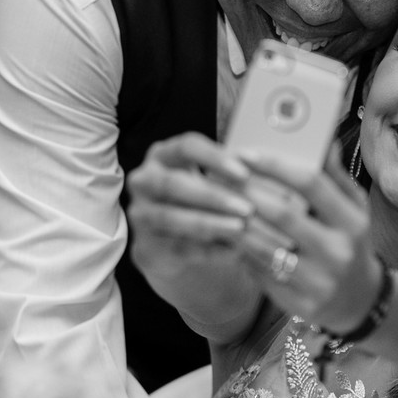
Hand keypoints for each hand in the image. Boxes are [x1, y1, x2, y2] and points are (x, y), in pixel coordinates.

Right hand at [125, 133, 255, 276]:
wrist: (171, 238)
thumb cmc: (197, 197)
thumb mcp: (209, 178)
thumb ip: (228, 174)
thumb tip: (258, 170)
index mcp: (162, 155)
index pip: (185, 147)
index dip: (214, 158)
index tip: (244, 173)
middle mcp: (143, 181)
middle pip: (173, 184)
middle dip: (212, 196)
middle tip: (247, 208)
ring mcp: (140, 214)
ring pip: (170, 217)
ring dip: (208, 223)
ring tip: (240, 229)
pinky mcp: (145, 245)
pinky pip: (175, 247)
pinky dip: (206, 250)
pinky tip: (232, 251)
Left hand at [236, 150, 382, 333]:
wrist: (359, 301)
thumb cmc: (351, 242)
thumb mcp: (354, 208)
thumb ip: (335, 175)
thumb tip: (325, 139)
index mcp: (353, 222)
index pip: (311, 184)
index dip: (275, 165)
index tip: (245, 153)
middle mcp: (338, 252)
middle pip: (282, 214)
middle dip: (246, 191)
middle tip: (219, 175)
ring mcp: (319, 282)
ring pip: (265, 246)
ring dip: (236, 222)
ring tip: (216, 202)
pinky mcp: (299, 304)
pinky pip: (260, 272)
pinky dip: (241, 250)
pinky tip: (226, 233)